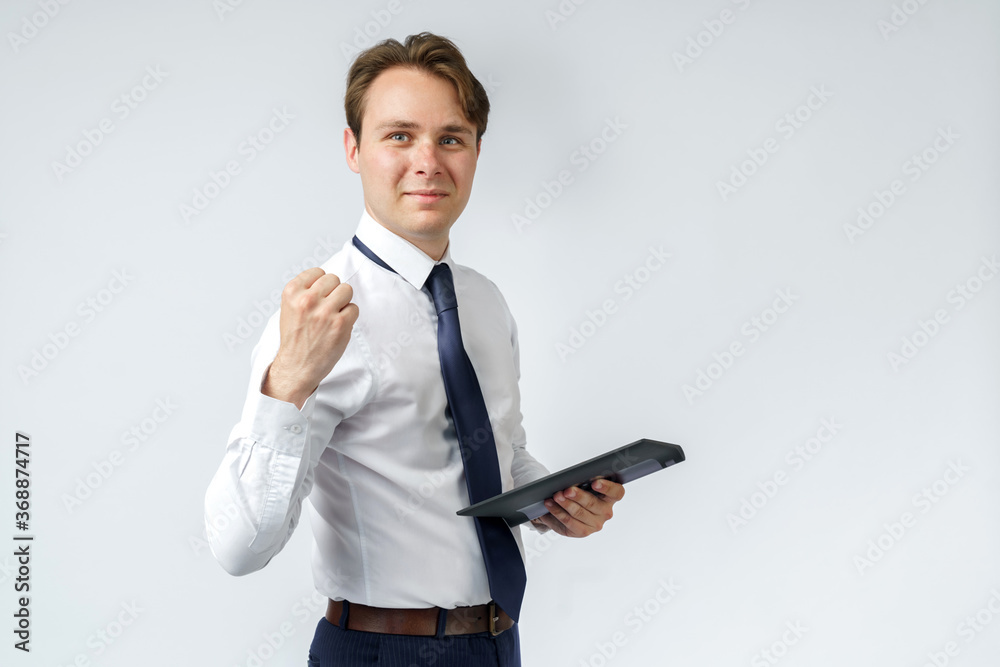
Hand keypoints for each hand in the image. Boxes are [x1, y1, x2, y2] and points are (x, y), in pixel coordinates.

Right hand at [263, 268, 358, 408]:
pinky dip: (349, 316)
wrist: (296, 366)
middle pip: (334, 279)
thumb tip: (326, 280)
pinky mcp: (340, 324)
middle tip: (327, 307)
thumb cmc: (295, 339)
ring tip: (334, 314)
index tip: (319, 295)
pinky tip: (338, 326)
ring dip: (343, 301)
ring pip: (346, 290)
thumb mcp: (289, 308)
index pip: (317, 272)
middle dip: (333, 292)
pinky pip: (354, 308)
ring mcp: (325, 312)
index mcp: (292, 293)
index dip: (321, 284)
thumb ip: (305, 291)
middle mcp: (307, 300)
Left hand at [531, 479, 624, 537]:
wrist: (570, 507)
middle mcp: (606, 512)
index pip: (617, 492)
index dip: (607, 487)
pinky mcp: (582, 532)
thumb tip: (573, 476)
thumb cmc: (580, 490)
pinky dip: (557, 512)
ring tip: (555, 496)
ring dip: (565, 504)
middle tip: (567, 490)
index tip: (595, 482)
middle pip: (593, 503)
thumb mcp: (584, 483)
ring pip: (579, 513)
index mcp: (611, 497)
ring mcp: (595, 524)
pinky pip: (568, 522)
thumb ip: (584, 479)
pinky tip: (550, 505)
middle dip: (578, 496)